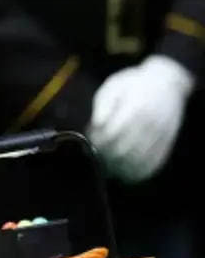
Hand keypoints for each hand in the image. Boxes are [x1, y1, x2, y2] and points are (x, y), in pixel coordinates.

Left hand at [86, 55, 195, 183]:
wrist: (167, 84)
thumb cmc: (133, 85)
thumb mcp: (114, 86)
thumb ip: (103, 105)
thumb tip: (96, 124)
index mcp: (136, 107)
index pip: (112, 133)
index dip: (97, 140)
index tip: (89, 139)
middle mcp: (151, 124)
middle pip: (123, 150)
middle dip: (104, 155)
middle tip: (94, 153)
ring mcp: (160, 136)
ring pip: (136, 162)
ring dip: (117, 167)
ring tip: (105, 163)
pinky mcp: (166, 145)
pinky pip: (151, 166)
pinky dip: (135, 173)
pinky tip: (122, 172)